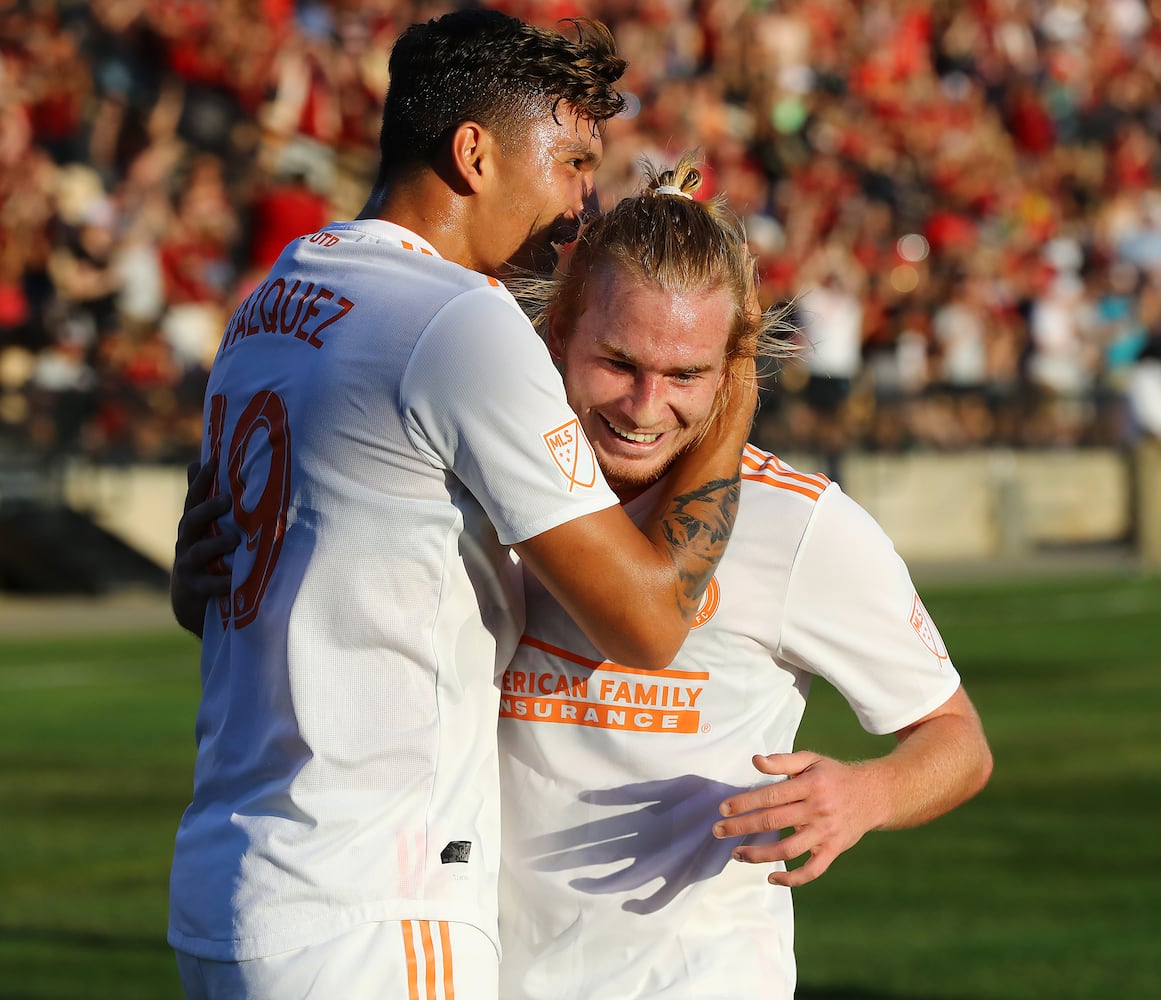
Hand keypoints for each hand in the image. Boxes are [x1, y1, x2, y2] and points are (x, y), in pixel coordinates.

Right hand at [171, 461, 238, 637]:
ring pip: (198, 552)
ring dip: (215, 545)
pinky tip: (235, 579)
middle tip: (226, 500)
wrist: (191, 602)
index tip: (211, 461)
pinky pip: (207, 586)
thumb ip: (203, 500)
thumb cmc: (206, 558)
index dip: (200, 481)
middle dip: (207, 509)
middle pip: (192, 522)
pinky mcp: (194, 590)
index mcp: (193, 527)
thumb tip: (198, 461)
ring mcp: (188, 566)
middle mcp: (187, 543)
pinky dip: (221, 582)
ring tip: (234, 540)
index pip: (194, 499)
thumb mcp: (204, 529)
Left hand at [711, 751, 889, 887]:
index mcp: (810, 785)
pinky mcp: (834, 850)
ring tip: (737, 854)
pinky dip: (792, 879)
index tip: (722, 809)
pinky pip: (812, 870)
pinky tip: (771, 878)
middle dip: (742, 828)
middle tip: (718, 831)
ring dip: (759, 855)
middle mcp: (818, 810)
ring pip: (789, 850)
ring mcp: (826, 833)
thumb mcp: (811, 760)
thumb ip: (782, 761)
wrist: (874, 794)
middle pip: (773, 822)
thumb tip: (755, 761)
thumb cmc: (834, 775)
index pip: (770, 796)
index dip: (744, 803)